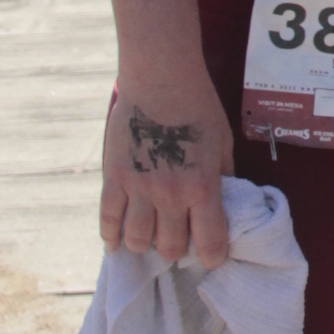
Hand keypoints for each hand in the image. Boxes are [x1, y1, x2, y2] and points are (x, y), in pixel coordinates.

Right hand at [101, 62, 233, 264]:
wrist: (161, 77)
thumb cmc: (199, 106)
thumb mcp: (223, 142)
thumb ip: (223, 176)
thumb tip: (225, 201)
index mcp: (203, 187)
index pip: (210, 244)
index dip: (213, 256)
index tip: (211, 253)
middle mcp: (170, 195)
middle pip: (171, 248)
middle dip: (177, 249)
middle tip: (177, 237)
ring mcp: (138, 188)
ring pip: (137, 241)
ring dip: (145, 243)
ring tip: (150, 233)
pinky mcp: (113, 177)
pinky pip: (107, 219)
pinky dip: (111, 235)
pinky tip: (116, 240)